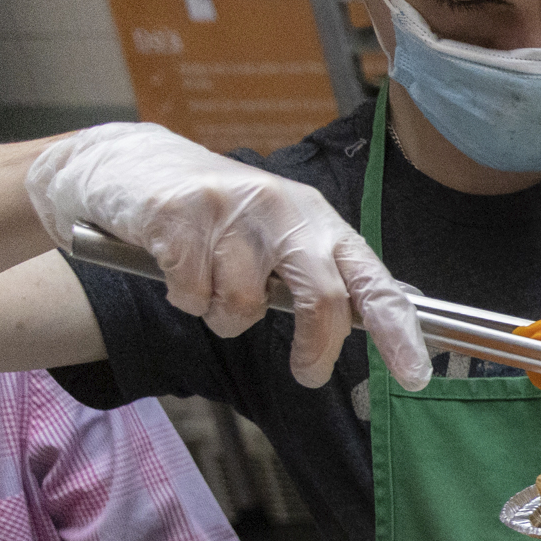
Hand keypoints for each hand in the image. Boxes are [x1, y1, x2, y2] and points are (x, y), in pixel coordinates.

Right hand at [24, 122, 425, 390]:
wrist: (127, 165)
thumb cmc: (217, 215)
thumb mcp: (281, 236)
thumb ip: (322, 274)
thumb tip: (382, 319)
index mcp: (318, 220)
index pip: (372, 279)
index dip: (398, 330)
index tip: (413, 375)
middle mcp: (283, 209)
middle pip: (323, 298)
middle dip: (317, 347)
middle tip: (308, 373)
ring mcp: (230, 210)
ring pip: (244, 306)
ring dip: (224, 316)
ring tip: (209, 284)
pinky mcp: (178, 217)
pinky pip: (193, 295)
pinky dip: (185, 298)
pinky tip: (175, 266)